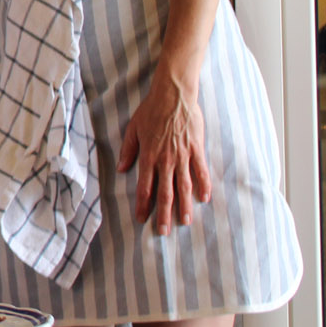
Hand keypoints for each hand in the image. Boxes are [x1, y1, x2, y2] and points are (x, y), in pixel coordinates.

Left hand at [118, 74, 211, 234]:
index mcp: (149, 156)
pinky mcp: (196, 149)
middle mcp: (166, 159)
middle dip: (164, 213)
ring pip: (184, 186)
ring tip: (185, 222)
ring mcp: (183, 155)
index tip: (142, 219)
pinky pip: (201, 170)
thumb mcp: (133, 129)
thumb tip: (120, 169)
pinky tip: (205, 199)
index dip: (143, 204)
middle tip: (164, 231)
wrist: (173, 95)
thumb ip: (128, 150)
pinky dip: (204, 185)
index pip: (145, 186)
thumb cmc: (151, 110)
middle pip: (165, 192)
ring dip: (184, 205)